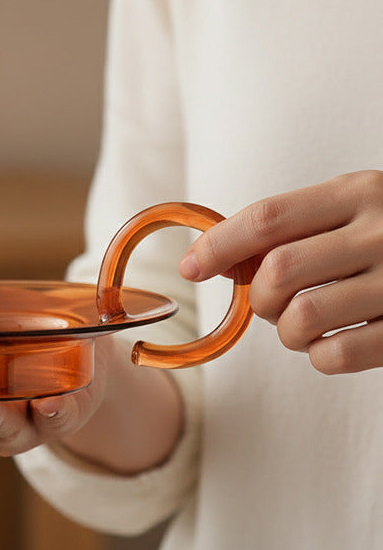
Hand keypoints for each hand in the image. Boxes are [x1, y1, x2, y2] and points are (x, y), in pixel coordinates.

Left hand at [179, 171, 382, 373]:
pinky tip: (327, 343)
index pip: (267, 218)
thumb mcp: (352, 206)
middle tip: (266, 300)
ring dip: (284, 330)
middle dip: (255, 296)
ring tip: (298, 323)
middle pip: (277, 271)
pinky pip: (337, 355)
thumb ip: (292, 226)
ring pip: (301, 317)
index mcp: (359, 193)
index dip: (218, 245)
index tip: (190, 266)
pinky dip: (317, 356)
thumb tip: (213, 256)